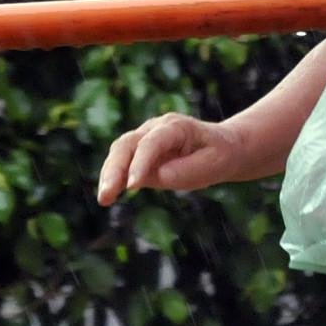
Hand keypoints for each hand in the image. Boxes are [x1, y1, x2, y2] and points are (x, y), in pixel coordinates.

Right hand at [96, 113, 244, 205]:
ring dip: (109, 175)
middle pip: (127, 144)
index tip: (133, 185)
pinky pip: (121, 165)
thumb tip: (160, 177)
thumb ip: (189, 169)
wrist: (221, 149)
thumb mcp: (215, 163)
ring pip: (119, 152)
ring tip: (104, 199)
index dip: (141, 162)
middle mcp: (155, 129)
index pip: (152, 142)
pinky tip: (107, 198)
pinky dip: (112, 179)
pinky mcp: (139, 156)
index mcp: (175, 127)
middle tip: (106, 194)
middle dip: (115, 168)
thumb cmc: (220, 154)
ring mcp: (144, 140)